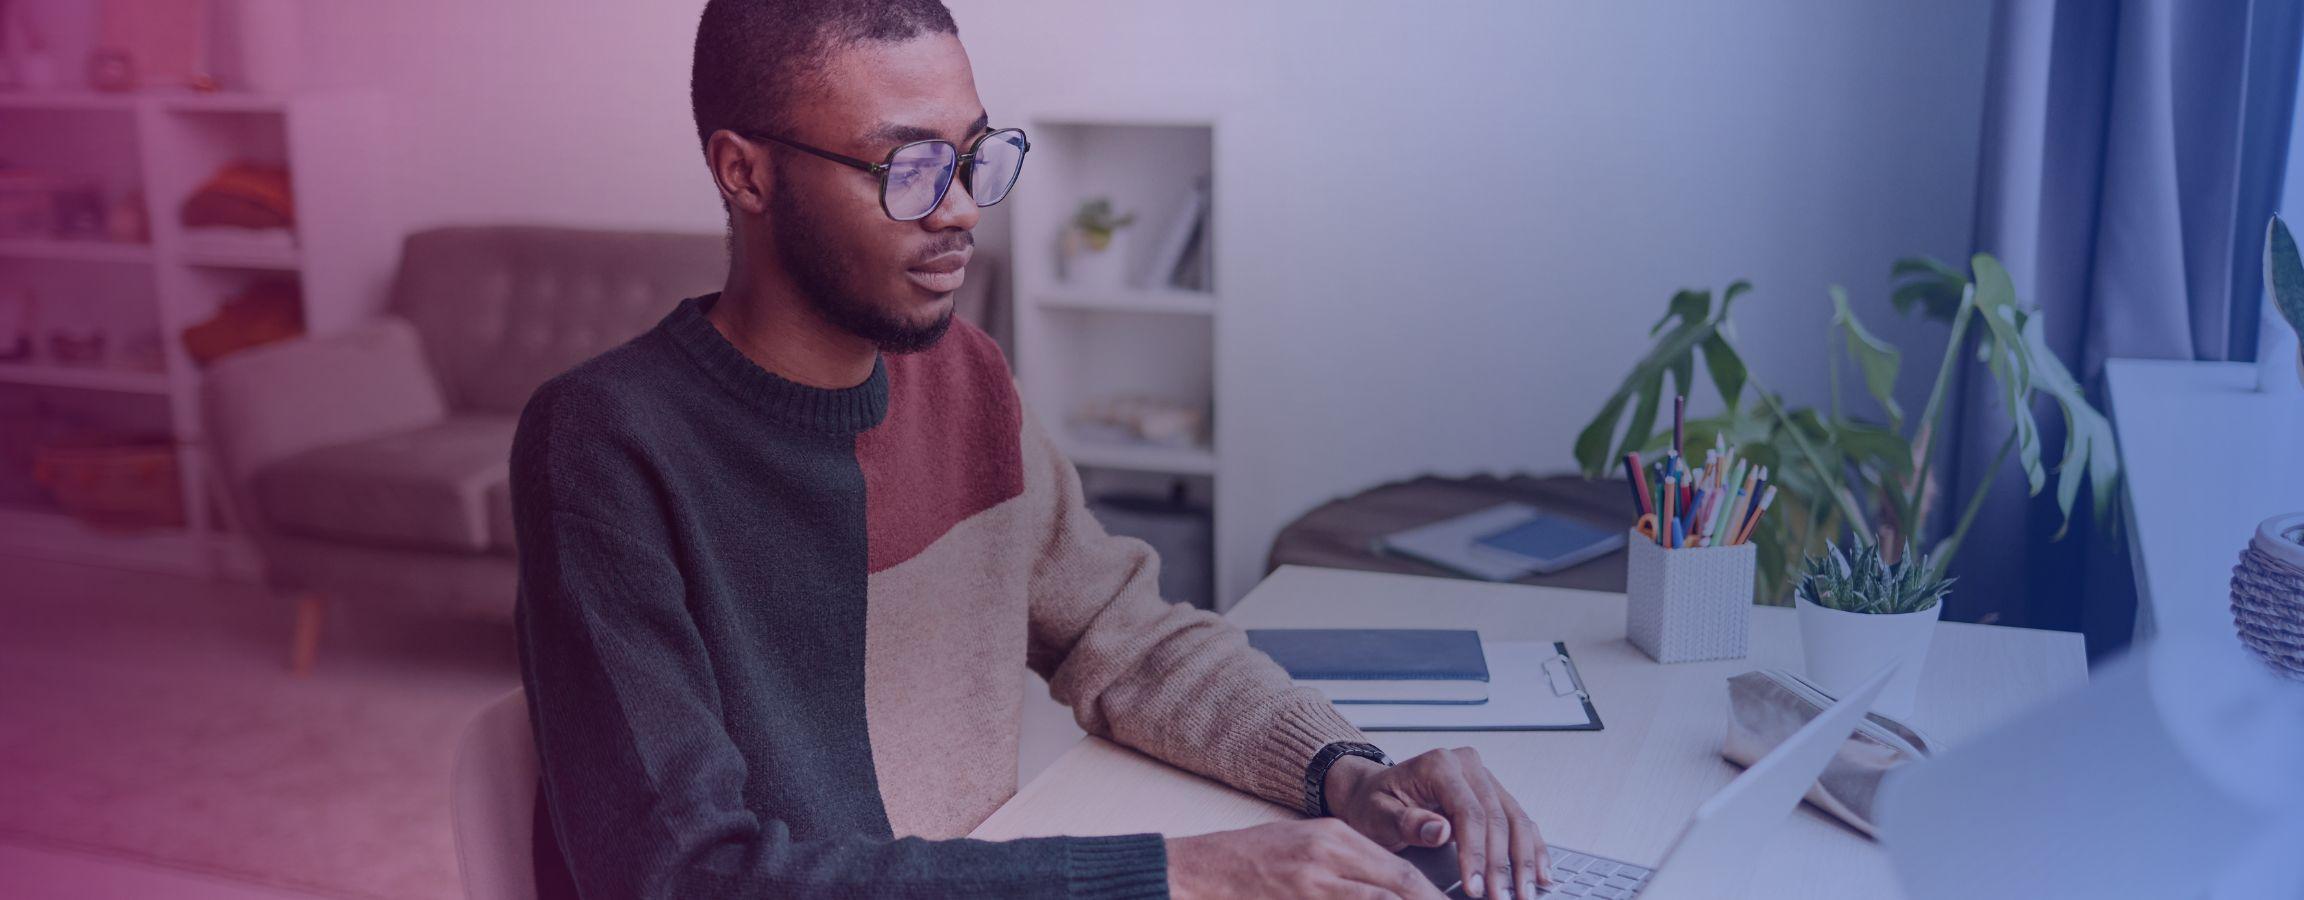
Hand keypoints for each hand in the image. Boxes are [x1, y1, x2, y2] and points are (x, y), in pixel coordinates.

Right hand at [1166, 818, 1447, 899]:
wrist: (1202, 870)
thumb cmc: (1252, 858)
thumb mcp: (1307, 842)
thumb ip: (1350, 861)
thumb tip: (1395, 884)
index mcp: (1335, 837)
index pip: (1400, 870)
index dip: (1432, 895)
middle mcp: (1329, 859)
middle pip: (1398, 888)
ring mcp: (1314, 887)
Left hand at [1323, 748, 1551, 899]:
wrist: (1372, 794)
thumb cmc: (1374, 804)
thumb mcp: (1377, 815)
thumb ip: (1407, 822)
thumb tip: (1440, 829)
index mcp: (1439, 765)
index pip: (1469, 812)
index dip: (1476, 853)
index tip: (1476, 886)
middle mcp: (1467, 765)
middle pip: (1497, 817)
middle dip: (1501, 863)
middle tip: (1501, 898)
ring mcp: (1483, 778)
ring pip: (1515, 820)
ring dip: (1523, 860)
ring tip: (1525, 893)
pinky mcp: (1492, 794)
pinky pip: (1519, 821)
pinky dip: (1532, 848)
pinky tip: (1539, 873)